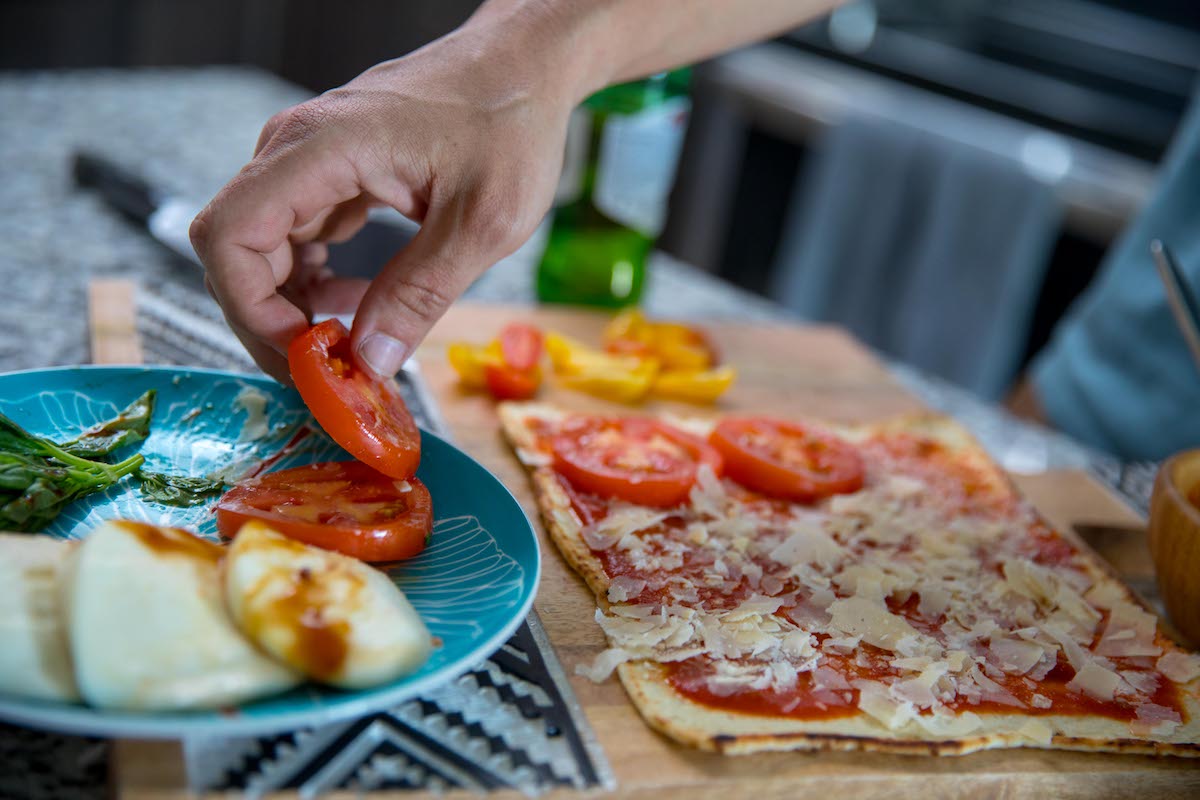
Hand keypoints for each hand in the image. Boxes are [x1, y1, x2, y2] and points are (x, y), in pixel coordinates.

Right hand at [190, 19, 580, 381]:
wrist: (524, 68)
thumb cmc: (510, 122)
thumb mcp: (481, 222)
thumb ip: (420, 292)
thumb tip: (370, 362)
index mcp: (321, 148)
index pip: (229, 237)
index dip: (251, 310)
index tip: (306, 356)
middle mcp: (297, 150)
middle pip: (236, 252)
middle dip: (272, 324)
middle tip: (329, 373)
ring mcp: (309, 162)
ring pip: (262, 252)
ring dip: (294, 308)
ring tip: (351, 343)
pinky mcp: (329, 175)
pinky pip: (295, 240)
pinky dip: (315, 282)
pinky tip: (358, 302)